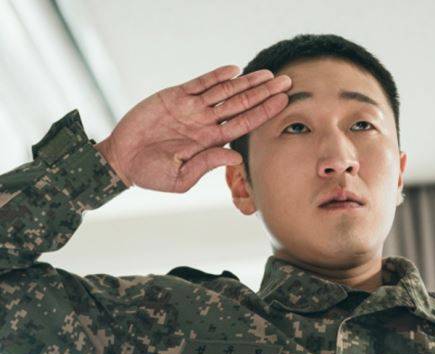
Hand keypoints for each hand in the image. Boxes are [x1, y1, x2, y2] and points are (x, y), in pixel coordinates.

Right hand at [94, 65, 291, 191]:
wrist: (123, 160)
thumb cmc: (152, 174)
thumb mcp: (181, 177)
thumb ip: (208, 164)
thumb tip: (236, 157)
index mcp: (210, 143)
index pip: (244, 125)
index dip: (264, 113)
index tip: (284, 103)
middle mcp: (206, 123)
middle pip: (241, 105)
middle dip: (263, 93)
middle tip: (286, 82)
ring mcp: (192, 109)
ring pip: (225, 92)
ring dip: (246, 82)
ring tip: (267, 74)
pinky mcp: (175, 97)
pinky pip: (200, 84)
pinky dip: (216, 77)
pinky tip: (234, 71)